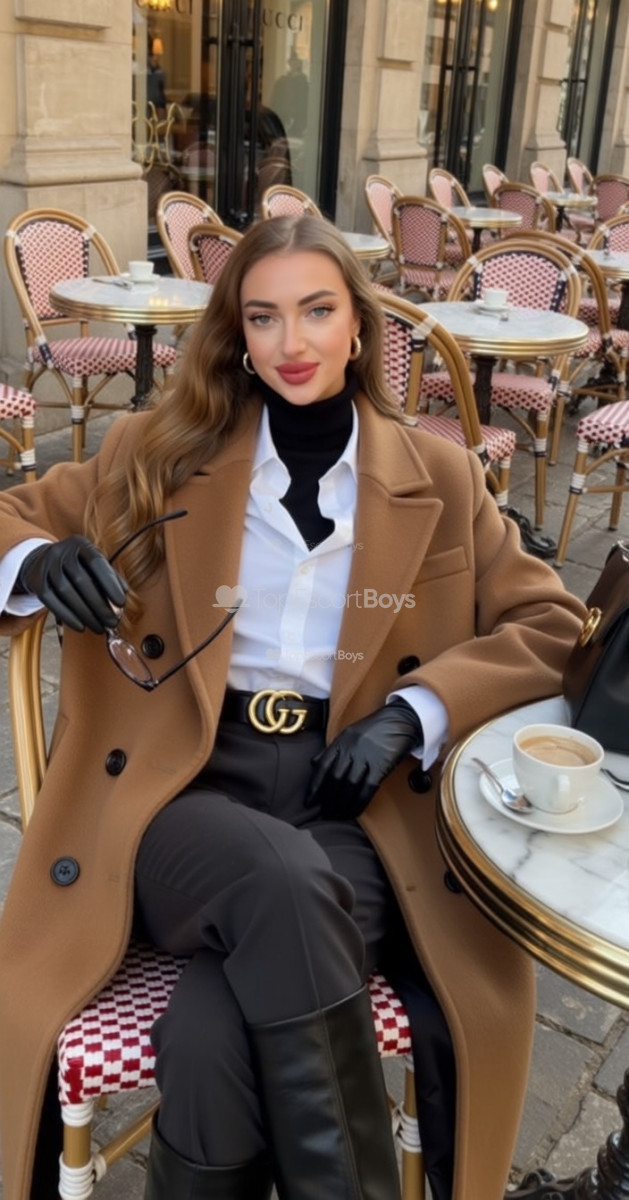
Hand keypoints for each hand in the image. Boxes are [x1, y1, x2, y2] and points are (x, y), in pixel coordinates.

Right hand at [16, 537, 127, 633]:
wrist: (41, 561)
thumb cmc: (76, 566)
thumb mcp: (92, 564)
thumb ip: (110, 576)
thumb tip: (123, 595)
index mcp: (80, 545)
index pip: (97, 563)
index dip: (110, 583)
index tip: (121, 603)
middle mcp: (61, 552)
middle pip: (81, 580)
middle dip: (99, 605)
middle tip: (111, 622)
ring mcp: (46, 565)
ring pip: (66, 592)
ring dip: (85, 613)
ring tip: (99, 627)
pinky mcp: (36, 580)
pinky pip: (51, 601)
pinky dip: (67, 616)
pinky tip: (81, 626)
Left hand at [305, 698, 422, 818]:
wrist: (400, 719)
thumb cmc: (373, 728)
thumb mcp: (349, 733)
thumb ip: (332, 749)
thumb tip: (314, 763)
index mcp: (341, 741)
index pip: (322, 766)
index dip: (314, 786)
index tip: (309, 802)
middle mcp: (351, 749)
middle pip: (335, 778)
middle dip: (328, 799)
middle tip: (325, 814)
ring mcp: (366, 756)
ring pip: (349, 785)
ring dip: (342, 804)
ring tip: (338, 816)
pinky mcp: (381, 764)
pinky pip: (368, 787)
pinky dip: (360, 802)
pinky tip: (355, 811)